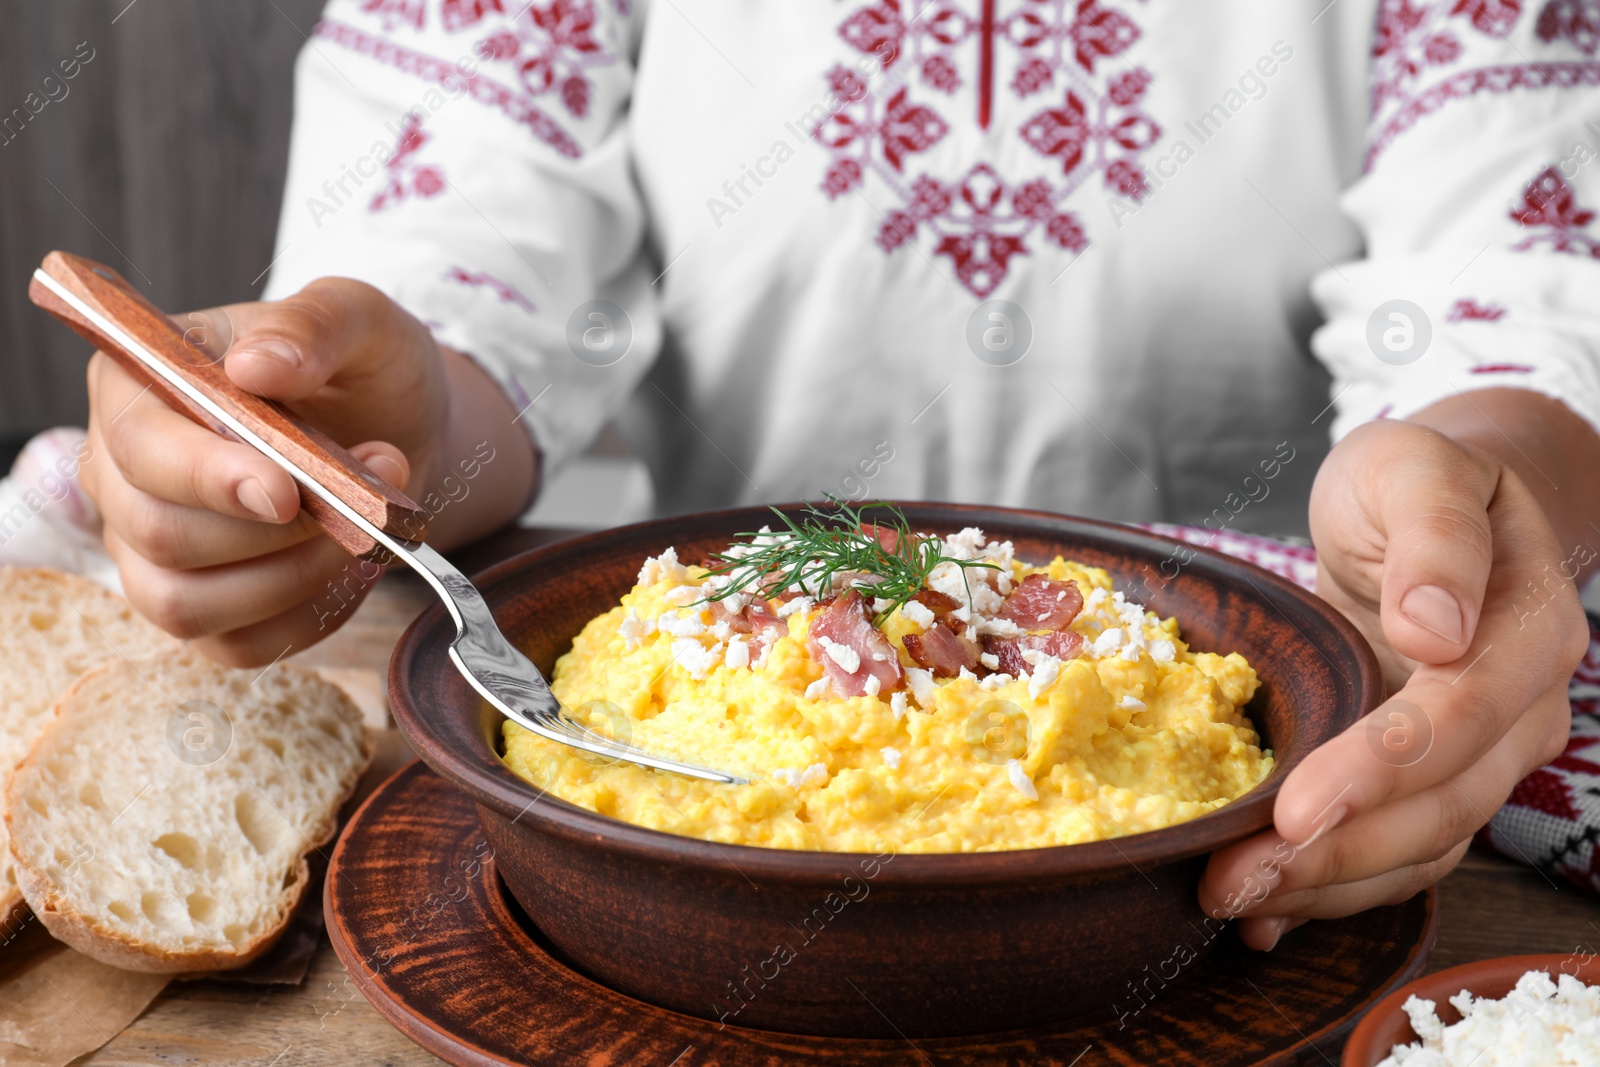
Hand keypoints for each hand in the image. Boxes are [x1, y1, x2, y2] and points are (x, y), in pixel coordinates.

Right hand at [81, 278, 534, 665]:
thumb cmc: (362, 369)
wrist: (400, 429)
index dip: (207, 476)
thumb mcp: (359, 322)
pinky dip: (307, 615)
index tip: (287, 488)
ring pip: (186, 604)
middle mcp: (123, 475)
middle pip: (158, 534)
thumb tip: (256, 365)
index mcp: (137, 386)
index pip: (137, 446)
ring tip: (365, 528)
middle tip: (364, 494)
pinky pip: (238, 645)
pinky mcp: (203, 609)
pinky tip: (350, 566)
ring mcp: (151, 551)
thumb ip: (313, 327)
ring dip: (294, 576)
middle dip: (275, 530)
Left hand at [1199, 415, 1587, 948]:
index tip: (1296, 809)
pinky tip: (1264, 912)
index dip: (1382, 769)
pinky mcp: (1426, 777)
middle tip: (1234, 880)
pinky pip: (1394, 848)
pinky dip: (1331, 885)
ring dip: (1326, 884)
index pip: (1462, 716)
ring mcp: (1477, 754)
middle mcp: (1517, 709)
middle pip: (1443, 805)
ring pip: (1419, 845)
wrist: (1423, 509)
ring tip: (1230, 900)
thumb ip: (1433, 537)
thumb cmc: (1411, 479)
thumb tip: (1435, 629)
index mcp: (1527, 629)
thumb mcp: (1413, 469)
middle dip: (1338, 852)